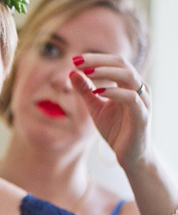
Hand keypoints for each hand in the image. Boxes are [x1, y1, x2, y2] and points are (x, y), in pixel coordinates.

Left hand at [69, 53, 151, 170]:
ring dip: (105, 72)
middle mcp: (139, 89)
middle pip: (121, 63)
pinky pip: (130, 98)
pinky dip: (113, 92)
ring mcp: (142, 101)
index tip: (74, 59)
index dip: (95, 58)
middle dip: (98, 60)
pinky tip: (97, 92)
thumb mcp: (95, 107)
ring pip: (128, 76)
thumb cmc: (115, 129)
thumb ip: (85, 90)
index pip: (114, 62)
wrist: (130, 156)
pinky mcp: (142, 116)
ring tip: (86, 73)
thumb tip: (71, 72)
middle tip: (77, 62)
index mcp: (129, 84)